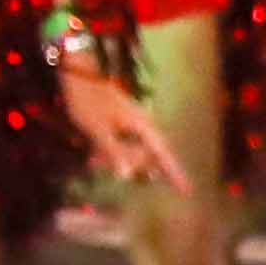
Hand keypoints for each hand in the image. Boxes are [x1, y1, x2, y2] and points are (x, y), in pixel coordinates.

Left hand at [64, 62, 178, 186]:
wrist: (78, 74)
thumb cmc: (88, 100)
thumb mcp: (98, 129)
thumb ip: (114, 152)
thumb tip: (128, 175)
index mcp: (143, 126)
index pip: (164, 154)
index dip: (176, 173)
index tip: (187, 191)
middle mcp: (143, 126)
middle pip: (146, 157)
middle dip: (128, 166)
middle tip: (99, 164)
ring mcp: (132, 124)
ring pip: (132, 152)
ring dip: (116, 159)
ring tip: (92, 160)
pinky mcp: (121, 123)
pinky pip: (122, 145)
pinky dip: (110, 152)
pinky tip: (92, 156)